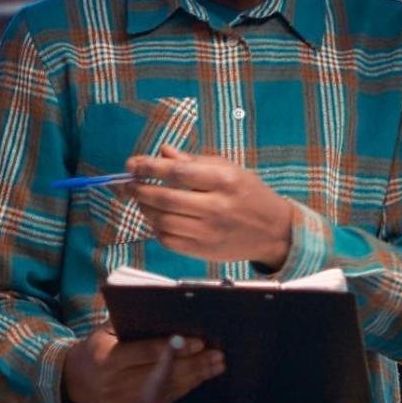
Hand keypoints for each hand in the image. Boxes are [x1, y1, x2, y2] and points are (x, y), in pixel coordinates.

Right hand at [62, 328, 223, 402]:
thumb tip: (172, 316)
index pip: (146, 353)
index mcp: (107, 360)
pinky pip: (164, 401)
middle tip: (217, 355)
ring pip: (167, 390)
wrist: (78, 380)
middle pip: (162, 374)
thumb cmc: (99, 347)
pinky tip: (199, 377)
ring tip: (216, 365)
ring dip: (195, 378)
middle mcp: (114, 385)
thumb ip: (132, 325)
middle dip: (194, 365)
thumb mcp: (106, 331)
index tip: (199, 342)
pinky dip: (184, 388)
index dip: (174, 348)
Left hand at [125, 146, 295, 267]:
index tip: (132, 164)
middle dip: (139, 189)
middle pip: (165, 198)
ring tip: (142, 198)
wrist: (272, 231)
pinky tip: (157, 218)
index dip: (149, 167)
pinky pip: (168, 239)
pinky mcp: (203, 251)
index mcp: (223, 180)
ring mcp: (208, 232)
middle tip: (129, 183)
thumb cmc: (248, 194)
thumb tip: (163, 151)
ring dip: (145, 208)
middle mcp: (216, 207)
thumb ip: (194, 161)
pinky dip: (156, 227)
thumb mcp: (229, 169)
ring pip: (162, 220)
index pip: (177, 172)